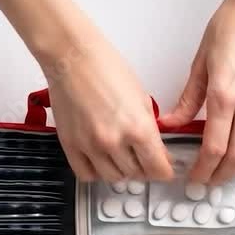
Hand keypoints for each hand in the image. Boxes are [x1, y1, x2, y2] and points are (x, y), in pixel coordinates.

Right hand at [42, 34, 173, 182]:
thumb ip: (150, 129)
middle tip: (142, 158)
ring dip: (121, 171)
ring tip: (121, 157)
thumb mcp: (142, 98)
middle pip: (136, 175)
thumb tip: (157, 151)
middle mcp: (114, 141)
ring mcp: (90, 146)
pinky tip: (100, 161)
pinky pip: (86, 174)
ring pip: (113, 178)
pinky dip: (96, 172)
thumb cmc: (106, 68)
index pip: (158, 168)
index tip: (164, 169)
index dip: (164, 171)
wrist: (73, 57)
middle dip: (143, 168)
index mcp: (138, 127)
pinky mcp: (70, 145)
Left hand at [160, 0, 234, 182]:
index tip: (196, 177)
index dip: (203, 169)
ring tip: (229, 174)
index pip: (213, 147)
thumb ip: (188, 99)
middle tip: (209, 181)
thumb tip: (170, 123)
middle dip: (220, 175)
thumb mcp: (200, 63)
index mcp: (224, 95)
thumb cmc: (231, 27)